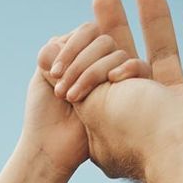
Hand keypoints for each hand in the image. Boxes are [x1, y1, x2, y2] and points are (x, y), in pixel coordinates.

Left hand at [22, 22, 148, 176]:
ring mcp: (115, 75)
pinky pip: (139, 68)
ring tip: (72, 98)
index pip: (86, 33)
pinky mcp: (131, 90)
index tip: (54, 72)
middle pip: (102, 41)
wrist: (53, 149)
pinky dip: (127, 69)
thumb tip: (57, 40)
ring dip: (92, 73)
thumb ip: (53, 55)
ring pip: (116, 54)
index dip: (72, 47)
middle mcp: (99, 61)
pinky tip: (112, 80)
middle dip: (80, 62)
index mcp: (79, 54)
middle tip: (60, 90)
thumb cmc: (44, 117)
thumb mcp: (43, 79)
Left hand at [50, 0, 182, 182]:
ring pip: (167, 54)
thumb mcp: (94, 106)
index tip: (79, 30)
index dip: (86, 55)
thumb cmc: (141, 130)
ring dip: (157, 21)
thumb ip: (77, 77)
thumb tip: (50, 53)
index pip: (97, 81)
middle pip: (128, 61)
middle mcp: (148, 115)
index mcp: (116, 124)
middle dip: (116, 27)